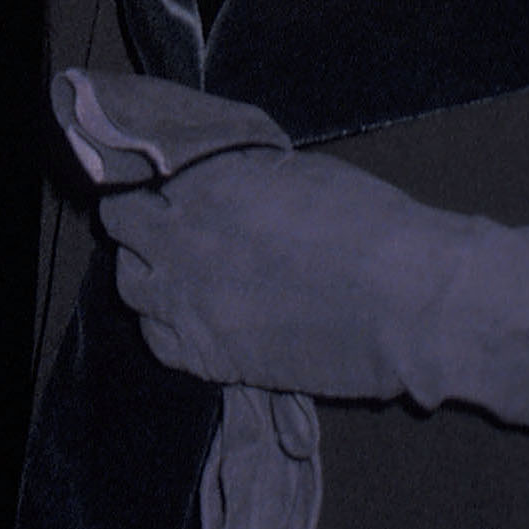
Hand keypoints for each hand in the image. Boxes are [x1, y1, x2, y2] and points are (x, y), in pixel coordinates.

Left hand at [99, 143, 528, 423]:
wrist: (408, 299)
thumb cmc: (368, 223)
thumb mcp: (293, 172)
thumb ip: (237, 176)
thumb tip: (210, 180)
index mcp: (206, 181)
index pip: (140, 172)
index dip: (150, 178)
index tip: (163, 184)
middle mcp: (184, 237)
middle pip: (121, 224)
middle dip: (139, 220)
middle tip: (168, 224)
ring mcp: (191, 301)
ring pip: (129, 282)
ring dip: (149, 270)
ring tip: (184, 269)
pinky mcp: (210, 356)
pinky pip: (157, 339)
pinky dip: (166, 324)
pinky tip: (196, 314)